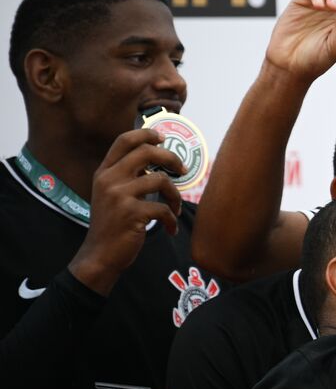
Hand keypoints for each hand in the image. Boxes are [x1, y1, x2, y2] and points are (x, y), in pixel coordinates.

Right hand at [69, 130, 184, 294]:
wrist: (100, 254)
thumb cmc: (112, 225)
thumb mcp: (111, 195)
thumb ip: (126, 177)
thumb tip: (155, 163)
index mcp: (104, 172)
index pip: (124, 141)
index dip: (146, 134)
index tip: (162, 137)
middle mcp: (109, 179)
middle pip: (146, 152)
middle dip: (171, 158)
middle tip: (182, 170)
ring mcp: (119, 195)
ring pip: (160, 180)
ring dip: (175, 196)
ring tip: (175, 209)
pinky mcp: (131, 213)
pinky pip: (163, 209)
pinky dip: (171, 219)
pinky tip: (170, 229)